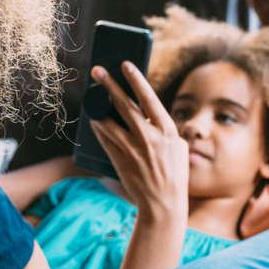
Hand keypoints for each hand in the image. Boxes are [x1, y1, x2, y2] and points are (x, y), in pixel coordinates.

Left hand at [88, 63, 188, 223]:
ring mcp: (133, 149)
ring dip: (98, 106)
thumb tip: (149, 115)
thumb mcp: (178, 147)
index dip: (136, 80)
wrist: (164, 203)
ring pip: (109, 121)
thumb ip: (165, 129)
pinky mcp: (120, 160)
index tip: (126, 65)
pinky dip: (98, 128)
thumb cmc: (174, 174)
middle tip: (97, 71)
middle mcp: (149, 137)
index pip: (149, 98)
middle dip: (109, 85)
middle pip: (125, 105)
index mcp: (167, 130)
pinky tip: (92, 118)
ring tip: (90, 95)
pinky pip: (105, 139)